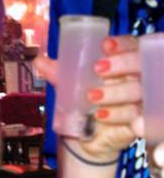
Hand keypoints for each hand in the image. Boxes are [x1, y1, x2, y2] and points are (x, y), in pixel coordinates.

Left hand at [35, 36, 140, 160]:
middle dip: (120, 64)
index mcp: (121, 61)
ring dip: (113, 92)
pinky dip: (117, 115)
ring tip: (92, 97)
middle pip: (138, 65)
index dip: (121, 43)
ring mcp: (138, 99)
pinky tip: (102, 116)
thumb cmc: (83, 99)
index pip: (131, 44)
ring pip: (136, 91)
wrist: (87, 133)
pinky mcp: (137, 120)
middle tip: (97, 68)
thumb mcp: (70, 83)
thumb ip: (58, 72)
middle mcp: (134, 77)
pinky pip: (134, 115)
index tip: (105, 45)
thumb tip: (38, 61)